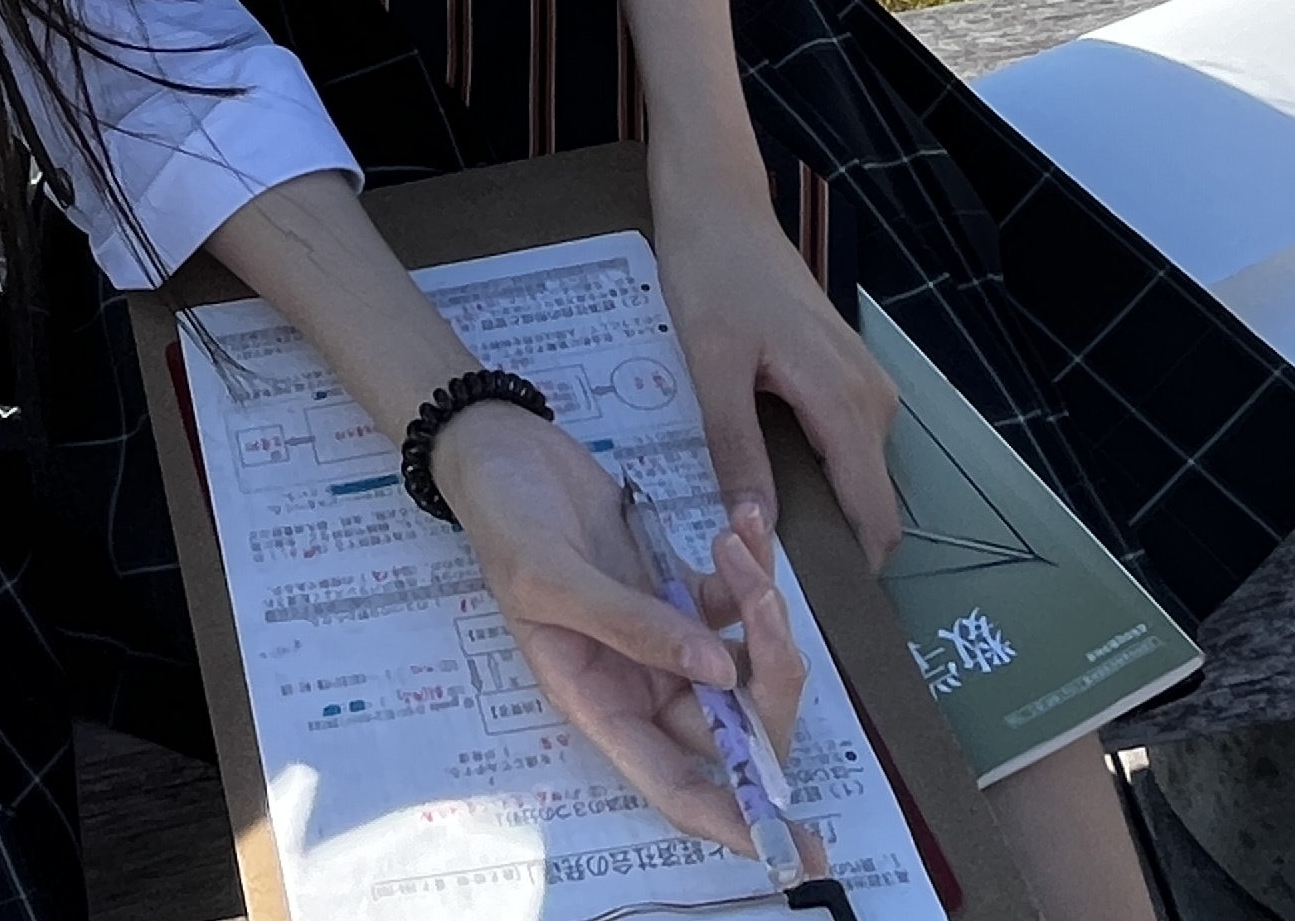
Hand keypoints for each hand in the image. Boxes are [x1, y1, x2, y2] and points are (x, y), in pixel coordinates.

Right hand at [435, 410, 808, 853]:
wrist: (499, 446)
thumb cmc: (504, 519)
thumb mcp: (549, 574)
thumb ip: (632, 624)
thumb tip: (719, 671)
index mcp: (597, 701)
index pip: (674, 785)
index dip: (735, 820)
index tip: (795, 849)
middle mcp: (639, 682)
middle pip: (733, 726)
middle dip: (768, 678)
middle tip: (765, 611)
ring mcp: (664, 636)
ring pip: (748, 662)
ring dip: (763, 610)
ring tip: (737, 542)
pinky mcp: (680, 587)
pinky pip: (741, 601)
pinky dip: (756, 566)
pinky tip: (742, 519)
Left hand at [649, 151, 904, 559]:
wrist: (720, 204)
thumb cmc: (713, 276)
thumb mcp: (712, 367)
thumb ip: (737, 449)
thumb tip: (758, 530)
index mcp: (846, 404)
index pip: (875, 517)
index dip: (853, 571)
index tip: (810, 613)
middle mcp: (873, 400)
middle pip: (870, 502)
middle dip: (830, 547)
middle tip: (765, 580)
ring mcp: (865, 384)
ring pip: (855, 476)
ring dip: (820, 509)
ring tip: (758, 540)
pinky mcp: (846, 374)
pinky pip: (842, 445)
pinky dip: (815, 473)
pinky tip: (764, 482)